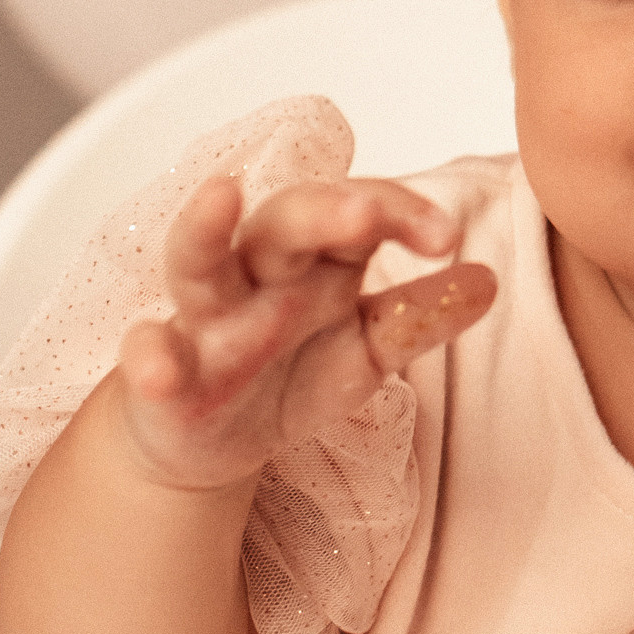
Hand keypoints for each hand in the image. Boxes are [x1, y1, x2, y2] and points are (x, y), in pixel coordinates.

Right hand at [111, 173, 495, 493]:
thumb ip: (416, 317)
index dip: (399, 213)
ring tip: (220, 195)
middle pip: (286, 220)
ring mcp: (204, 317)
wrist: (207, 439)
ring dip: (204, 228)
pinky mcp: (161, 370)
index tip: (445, 235)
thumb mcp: (364, 352)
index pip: (358, 211)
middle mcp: (257, 272)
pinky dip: (149, 357)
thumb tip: (486, 281)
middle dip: (325, 210)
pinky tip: (158, 368)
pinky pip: (148, 352)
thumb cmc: (288, 375)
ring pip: (199, 260)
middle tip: (367, 213)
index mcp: (314, 260)